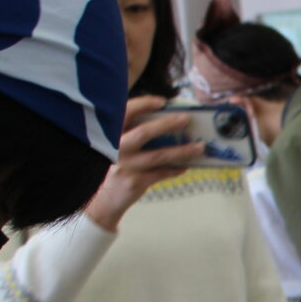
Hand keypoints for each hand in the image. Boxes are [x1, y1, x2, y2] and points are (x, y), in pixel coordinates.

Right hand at [83, 98, 200, 232]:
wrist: (101, 200)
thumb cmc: (113, 167)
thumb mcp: (115, 147)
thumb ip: (132, 135)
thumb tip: (166, 125)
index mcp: (109, 134)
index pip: (125, 113)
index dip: (143, 104)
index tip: (162, 102)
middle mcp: (115, 148)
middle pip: (143, 132)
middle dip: (167, 124)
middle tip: (186, 119)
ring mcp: (125, 166)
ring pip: (158, 155)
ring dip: (182, 150)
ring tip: (199, 147)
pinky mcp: (135, 182)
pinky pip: (161, 173)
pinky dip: (175, 169)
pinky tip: (185, 166)